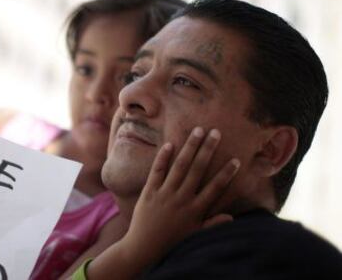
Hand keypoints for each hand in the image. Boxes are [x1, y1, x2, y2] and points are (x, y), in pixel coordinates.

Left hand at [120, 127, 239, 264]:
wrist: (144, 248)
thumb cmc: (172, 242)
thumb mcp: (195, 235)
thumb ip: (213, 224)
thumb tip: (231, 217)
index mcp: (195, 209)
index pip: (215, 187)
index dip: (226, 173)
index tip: (235, 160)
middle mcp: (182, 198)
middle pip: (198, 169)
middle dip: (208, 149)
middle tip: (215, 132)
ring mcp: (165, 194)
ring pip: (179, 166)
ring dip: (189, 147)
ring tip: (197, 131)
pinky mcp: (149, 192)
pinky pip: (157, 171)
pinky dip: (163, 157)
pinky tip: (169, 144)